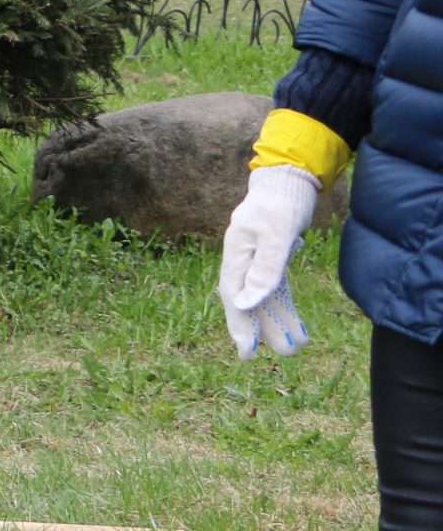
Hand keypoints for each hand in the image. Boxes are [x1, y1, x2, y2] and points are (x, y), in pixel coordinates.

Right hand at [219, 164, 318, 359]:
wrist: (289, 176)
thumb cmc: (282, 200)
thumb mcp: (276, 233)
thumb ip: (264, 268)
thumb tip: (246, 303)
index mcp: (236, 254)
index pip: (233, 295)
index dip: (239, 324)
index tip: (247, 352)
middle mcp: (243, 259)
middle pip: (250, 301)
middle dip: (265, 329)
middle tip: (285, 354)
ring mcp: (257, 259)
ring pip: (264, 298)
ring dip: (278, 322)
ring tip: (297, 346)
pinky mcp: (273, 257)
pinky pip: (276, 289)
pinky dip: (284, 307)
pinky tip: (296, 324)